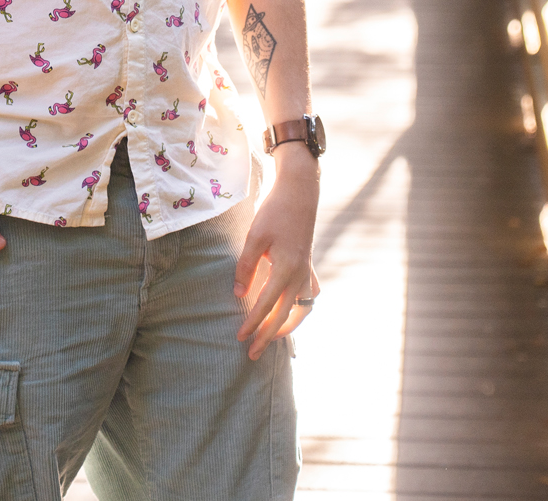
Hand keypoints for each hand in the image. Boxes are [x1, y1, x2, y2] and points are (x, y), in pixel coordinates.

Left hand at [233, 145, 319, 358]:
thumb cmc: (275, 213)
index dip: (252, 323)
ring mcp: (307, 272)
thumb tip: (238, 295)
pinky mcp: (309, 266)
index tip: (240, 338)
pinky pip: (309, 295)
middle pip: (285, 316)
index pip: (266, 305)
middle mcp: (300, 276)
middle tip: (252, 353)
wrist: (299, 193)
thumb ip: (245, 267)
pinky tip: (292, 311)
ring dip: (287, 326)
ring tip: (272, 338)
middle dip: (268, 336)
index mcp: (286, 269)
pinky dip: (301, 308)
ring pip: (302, 310)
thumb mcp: (255, 237)